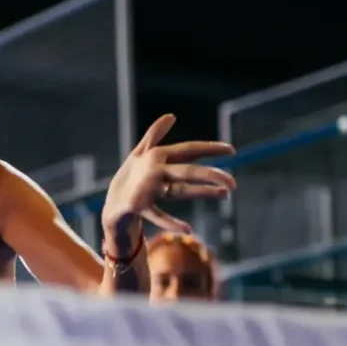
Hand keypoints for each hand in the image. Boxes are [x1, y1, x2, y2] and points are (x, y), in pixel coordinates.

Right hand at [102, 114, 233, 241]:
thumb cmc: (130, 177)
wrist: (112, 205)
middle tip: (234, 183)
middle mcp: (153, 168)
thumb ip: (155, 134)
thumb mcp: (140, 153)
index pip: (189, 149)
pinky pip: (159, 215)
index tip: (232, 150)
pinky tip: (188, 230)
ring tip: (225, 195)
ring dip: (203, 192)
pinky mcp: (138, 205)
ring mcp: (147, 188)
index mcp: (156, 155)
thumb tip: (171, 115)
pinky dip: (172, 223)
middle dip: (212, 175)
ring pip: (180, 191)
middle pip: (188, 170)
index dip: (210, 148)